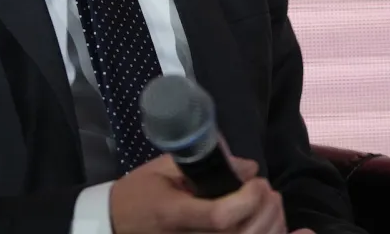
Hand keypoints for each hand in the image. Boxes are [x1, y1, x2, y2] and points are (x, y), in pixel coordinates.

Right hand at [110, 154, 295, 232]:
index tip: (256, 182)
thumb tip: (248, 167)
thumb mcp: (162, 169)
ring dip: (273, 228)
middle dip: (266, 211)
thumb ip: (203, 164)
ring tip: (269, 205)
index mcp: (175, 215)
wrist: (116, 226)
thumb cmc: (138, 194)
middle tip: (267, 190)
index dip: (248, 200)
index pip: (221, 217)